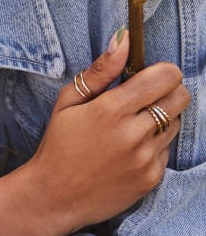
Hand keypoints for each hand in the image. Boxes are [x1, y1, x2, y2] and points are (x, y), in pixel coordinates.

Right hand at [27, 30, 188, 231]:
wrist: (54, 195)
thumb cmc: (58, 143)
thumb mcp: (68, 101)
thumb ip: (101, 70)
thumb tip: (124, 39)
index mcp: (112, 109)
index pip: (166, 77)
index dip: (162, 71)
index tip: (149, 76)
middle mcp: (134, 134)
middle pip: (181, 97)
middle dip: (168, 91)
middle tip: (144, 98)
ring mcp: (146, 159)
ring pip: (176, 123)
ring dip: (161, 119)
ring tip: (132, 126)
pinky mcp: (152, 179)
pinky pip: (167, 151)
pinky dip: (154, 145)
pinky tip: (129, 150)